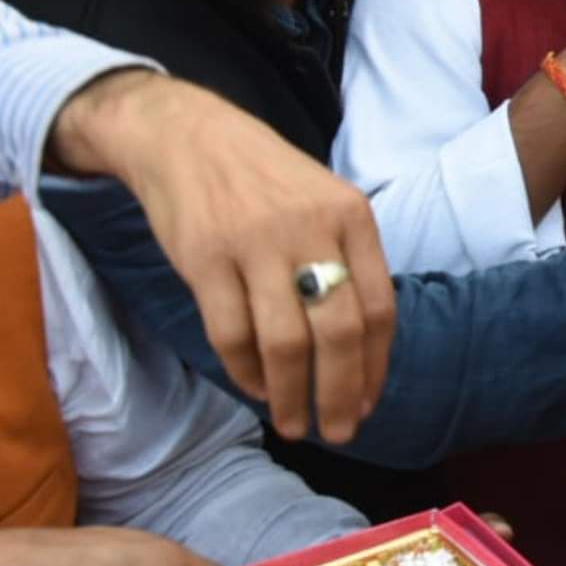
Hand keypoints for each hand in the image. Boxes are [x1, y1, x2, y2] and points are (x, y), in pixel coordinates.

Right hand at [49, 70, 393, 443]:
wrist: (185, 133)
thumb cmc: (265, 179)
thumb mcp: (325, 201)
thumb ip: (348, 261)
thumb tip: (363, 350)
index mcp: (351, 216)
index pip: (380, 308)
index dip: (377, 367)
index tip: (368, 403)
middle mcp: (310, 229)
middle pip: (340, 333)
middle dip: (341, 394)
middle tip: (340, 432)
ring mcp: (255, 244)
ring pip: (286, 344)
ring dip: (293, 396)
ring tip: (296, 424)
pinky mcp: (204, 258)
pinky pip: (231, 335)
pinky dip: (247, 373)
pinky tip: (257, 388)